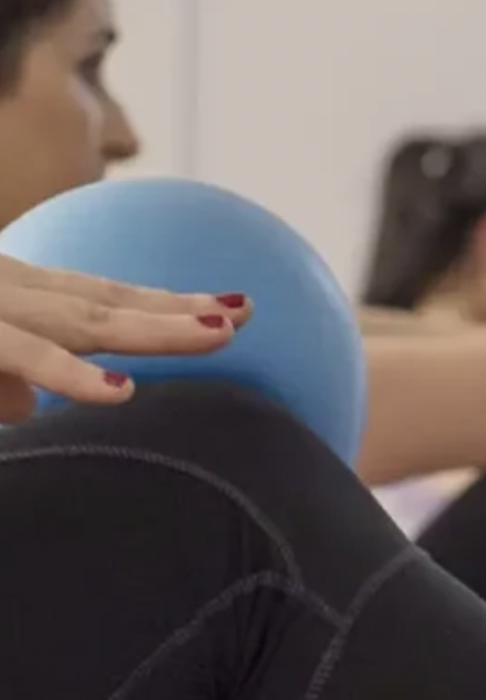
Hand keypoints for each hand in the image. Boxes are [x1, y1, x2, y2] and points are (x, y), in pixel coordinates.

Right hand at [0, 255, 251, 420]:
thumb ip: (0, 381)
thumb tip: (27, 406)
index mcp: (6, 293)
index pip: (95, 299)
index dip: (161, 306)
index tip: (225, 311)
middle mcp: (4, 293)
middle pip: (104, 303)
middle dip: (178, 311)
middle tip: (246, 310)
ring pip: (81, 321)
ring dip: (156, 329)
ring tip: (223, 333)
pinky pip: (19, 355)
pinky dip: (69, 374)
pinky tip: (123, 391)